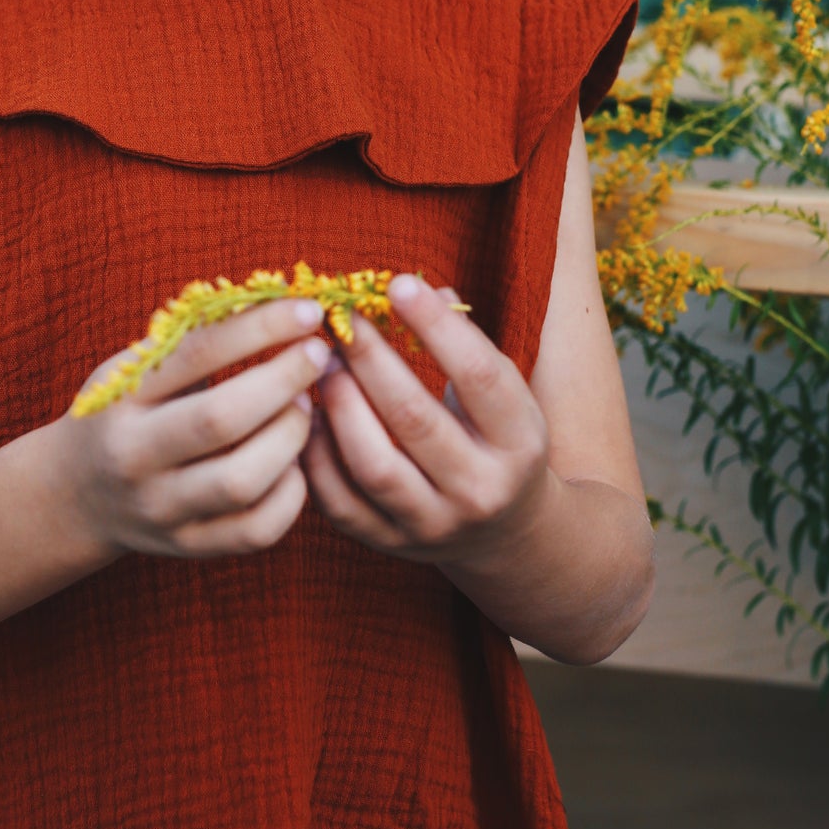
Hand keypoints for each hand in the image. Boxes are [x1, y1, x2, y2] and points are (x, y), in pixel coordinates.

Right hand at [57, 298, 335, 560]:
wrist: (76, 495)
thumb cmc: (126, 413)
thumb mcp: (136, 369)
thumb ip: (194, 342)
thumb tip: (282, 305)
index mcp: (120, 399)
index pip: (195, 354)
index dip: (259, 328)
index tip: (308, 310)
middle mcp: (134, 457)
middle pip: (220, 419)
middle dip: (284, 380)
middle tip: (317, 356)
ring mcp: (161, 509)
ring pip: (244, 480)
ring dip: (291, 436)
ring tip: (304, 408)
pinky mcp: (190, 546)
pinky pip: (258, 529)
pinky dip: (292, 492)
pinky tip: (294, 463)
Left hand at [299, 274, 552, 570]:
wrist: (506, 534)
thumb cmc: (497, 441)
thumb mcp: (505, 396)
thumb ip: (467, 344)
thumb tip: (421, 287)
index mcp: (520, 443)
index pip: (478, 376)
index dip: (437, 326)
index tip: (398, 284)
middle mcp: (480, 490)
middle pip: (416, 420)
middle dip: (372, 360)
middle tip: (341, 320)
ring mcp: (433, 525)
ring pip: (373, 466)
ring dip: (340, 406)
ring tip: (322, 365)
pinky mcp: (390, 544)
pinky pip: (340, 501)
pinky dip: (317, 454)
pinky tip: (309, 413)